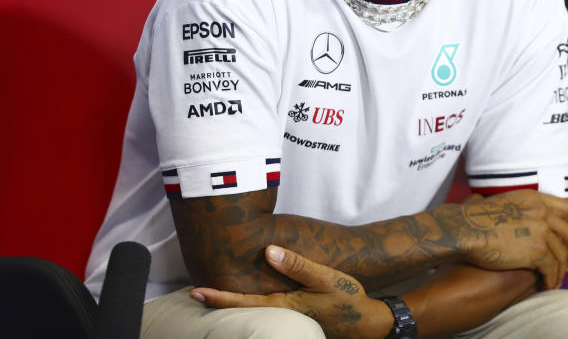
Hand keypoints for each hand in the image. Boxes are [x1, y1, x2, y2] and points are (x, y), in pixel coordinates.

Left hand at [190, 246, 392, 338]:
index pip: (244, 302)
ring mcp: (288, 317)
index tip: (197, 292)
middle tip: (194, 292)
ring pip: (254, 310)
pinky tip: (247, 296)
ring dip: (234, 302)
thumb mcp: (325, 277)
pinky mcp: (296, 315)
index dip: (220, 297)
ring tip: (214, 293)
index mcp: (285, 304)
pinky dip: (252, 303)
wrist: (366, 323)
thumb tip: (268, 251)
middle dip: (219, 301)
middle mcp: (281, 313)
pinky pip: (267, 310)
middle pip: (244, 309)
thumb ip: (297, 264)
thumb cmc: (346, 298)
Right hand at [459, 190, 567, 288]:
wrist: (465, 230)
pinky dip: (552, 279)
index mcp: (535, 198)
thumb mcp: (503, 202)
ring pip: (562, 253)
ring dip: (561, 268)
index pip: (567, 208)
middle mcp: (542, 212)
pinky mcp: (536, 250)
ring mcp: (541, 230)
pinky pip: (552, 268)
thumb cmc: (474, 219)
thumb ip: (520, 207)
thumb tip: (524, 216)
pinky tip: (547, 285)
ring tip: (555, 278)